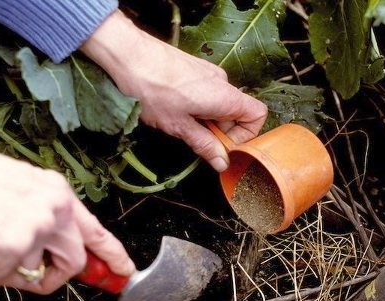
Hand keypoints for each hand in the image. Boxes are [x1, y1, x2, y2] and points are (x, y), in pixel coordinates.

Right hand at [0, 133, 134, 293]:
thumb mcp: (15, 193)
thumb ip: (41, 223)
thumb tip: (47, 257)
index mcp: (55, 191)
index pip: (95, 229)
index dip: (112, 254)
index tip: (124, 269)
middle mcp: (54, 208)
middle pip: (75, 260)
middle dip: (59, 274)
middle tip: (42, 276)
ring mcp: (37, 228)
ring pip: (39, 272)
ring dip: (14, 271)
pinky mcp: (13, 247)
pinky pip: (8, 278)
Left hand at [80, 9, 267, 171]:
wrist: (127, 55)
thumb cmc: (152, 89)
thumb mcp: (180, 127)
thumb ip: (205, 145)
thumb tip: (222, 162)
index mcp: (226, 97)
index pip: (258, 116)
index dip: (246, 135)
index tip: (223, 147)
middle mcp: (223, 82)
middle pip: (238, 112)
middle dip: (221, 131)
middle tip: (196, 140)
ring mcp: (209, 73)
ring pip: (220, 104)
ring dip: (207, 120)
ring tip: (180, 123)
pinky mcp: (195, 69)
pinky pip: (207, 93)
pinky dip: (198, 106)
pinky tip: (174, 109)